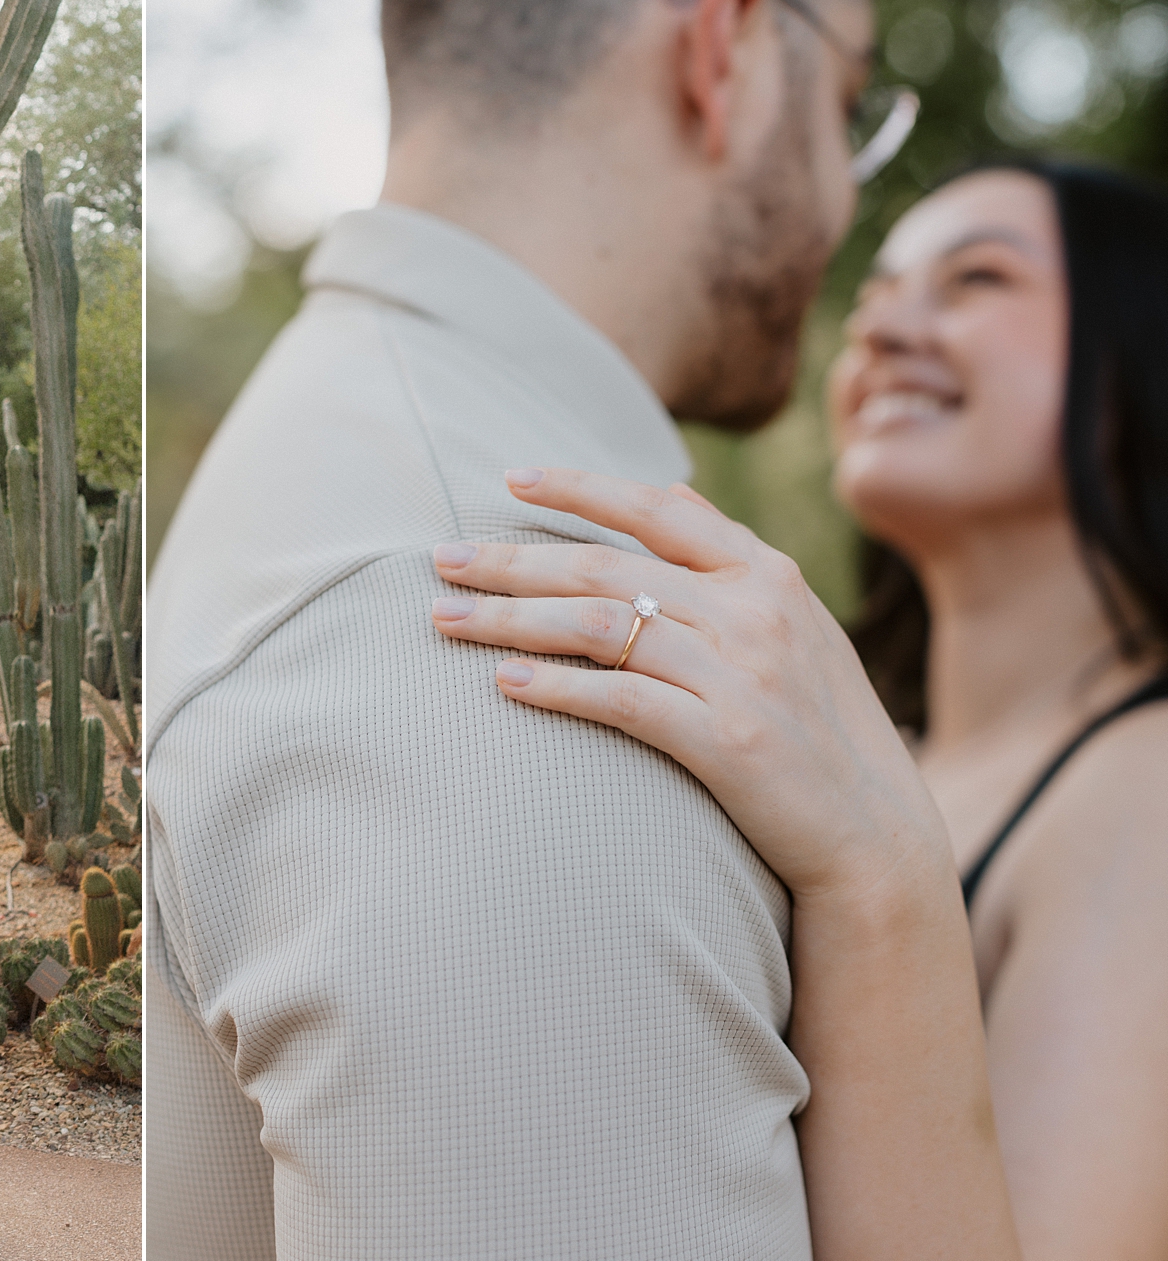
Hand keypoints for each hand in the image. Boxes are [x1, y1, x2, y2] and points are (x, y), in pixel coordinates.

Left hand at [429, 467, 952, 902]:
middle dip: (511, 560)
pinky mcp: (729, 739)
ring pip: (598, 625)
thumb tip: (665, 502)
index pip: (658, 508)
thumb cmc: (819, 735)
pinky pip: (620, 698)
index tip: (509, 479)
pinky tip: (503, 683)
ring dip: (510, 620)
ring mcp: (742, 673)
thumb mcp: (795, 631)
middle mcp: (755, 611)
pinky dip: (556, 687)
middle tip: (441, 560)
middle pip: (605, 567)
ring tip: (445, 620)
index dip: (579, 486)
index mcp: (767, 575)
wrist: (877, 839)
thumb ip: (731, 570)